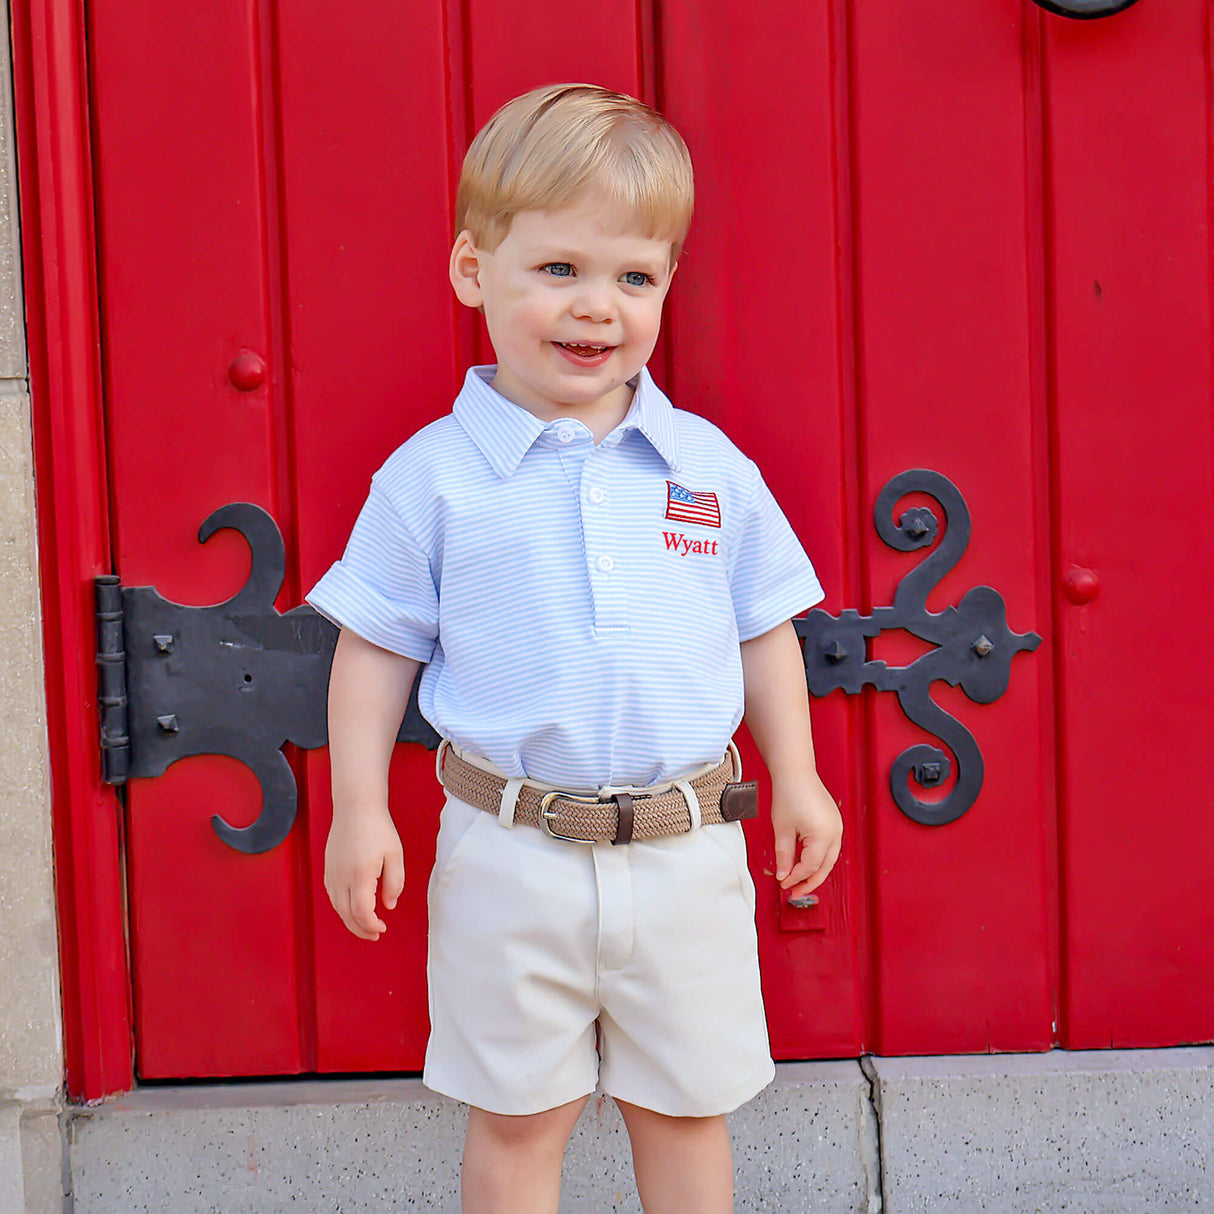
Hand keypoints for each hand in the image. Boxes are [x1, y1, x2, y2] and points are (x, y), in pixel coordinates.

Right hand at [323, 806, 404, 940]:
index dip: (370, 926)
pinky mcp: (328, 868)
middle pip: (346, 914)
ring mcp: (332, 873)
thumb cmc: (377, 828)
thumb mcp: (395, 855)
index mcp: (360, 874)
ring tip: (365, 926)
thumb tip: (389, 906)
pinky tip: (353, 908)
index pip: (361, 912)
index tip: (382, 929)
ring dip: (350, 920)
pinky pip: (332, 895)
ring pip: (337, 907)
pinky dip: (342, 907)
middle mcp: (341, 876)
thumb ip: (394, 883)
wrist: (356, 807)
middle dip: (360, 929)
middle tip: (374, 935)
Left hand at [770, 771, 841, 899]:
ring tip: (799, 881)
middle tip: (794, 892)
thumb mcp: (782, 829)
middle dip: (809, 882)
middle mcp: (835, 832)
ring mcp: (837, 827)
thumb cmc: (789, 794)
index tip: (783, 883)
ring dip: (815, 871)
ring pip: (829, 859)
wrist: (796, 772)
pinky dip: (819, 858)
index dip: (796, 878)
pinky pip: (830, 847)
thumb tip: (783, 875)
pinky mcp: (834, 823)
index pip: (810, 866)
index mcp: (823, 835)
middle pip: (824, 867)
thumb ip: (783, 856)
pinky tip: (806, 863)